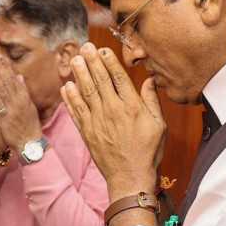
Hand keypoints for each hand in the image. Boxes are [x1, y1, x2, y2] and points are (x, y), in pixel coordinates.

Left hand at [0, 52, 41, 150]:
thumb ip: (23, 91)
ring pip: (3, 89)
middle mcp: (18, 99)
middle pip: (7, 79)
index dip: (5, 65)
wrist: (30, 143)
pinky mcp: (6, 116)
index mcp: (23, 95)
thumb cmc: (29, 126)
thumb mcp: (29, 105)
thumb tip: (20, 77)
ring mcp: (12, 107)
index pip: (13, 76)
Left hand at [60, 43, 165, 197]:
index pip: (118, 79)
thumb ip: (152, 101)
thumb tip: (150, 80)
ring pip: (86, 93)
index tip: (102, 50)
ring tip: (74, 60)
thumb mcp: (159, 126)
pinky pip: (76, 112)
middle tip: (84, 47)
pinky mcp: (87, 132)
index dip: (109, 63)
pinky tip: (66, 86)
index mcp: (132, 108)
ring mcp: (98, 122)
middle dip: (91, 63)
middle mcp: (113, 111)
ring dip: (79, 75)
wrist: (129, 177)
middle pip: (100, 81)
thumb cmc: (148, 152)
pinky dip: (70, 99)